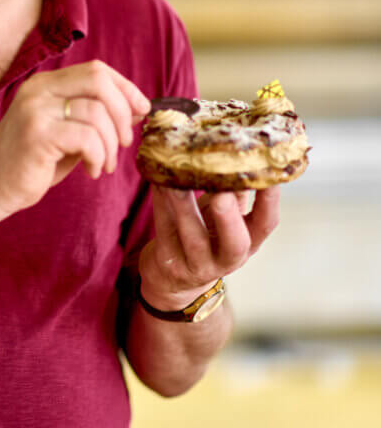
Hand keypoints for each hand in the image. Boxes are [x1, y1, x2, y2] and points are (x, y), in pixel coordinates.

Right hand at [0, 60, 149, 214]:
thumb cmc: (33, 162)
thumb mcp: (67, 132)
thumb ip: (95, 116)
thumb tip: (137, 108)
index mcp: (46, 84)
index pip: (97, 70)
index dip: (126, 88)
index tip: (141, 111)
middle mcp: (38, 90)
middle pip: (99, 81)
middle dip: (123, 112)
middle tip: (124, 142)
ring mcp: (35, 110)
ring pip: (97, 113)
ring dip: (111, 145)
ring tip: (104, 164)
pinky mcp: (37, 134)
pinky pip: (87, 137)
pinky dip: (98, 156)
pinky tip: (91, 170)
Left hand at [138, 186, 279, 310]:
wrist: (172, 278)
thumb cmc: (205, 235)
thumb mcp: (226, 217)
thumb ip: (235, 192)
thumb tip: (241, 149)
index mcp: (248, 243)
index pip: (266, 223)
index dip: (270, 200)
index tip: (268, 172)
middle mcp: (227, 258)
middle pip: (234, 244)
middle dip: (229, 217)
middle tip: (222, 190)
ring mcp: (197, 264)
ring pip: (193, 237)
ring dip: (185, 206)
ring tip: (178, 178)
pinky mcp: (168, 261)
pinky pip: (164, 228)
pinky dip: (161, 203)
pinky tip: (157, 180)